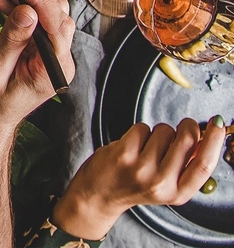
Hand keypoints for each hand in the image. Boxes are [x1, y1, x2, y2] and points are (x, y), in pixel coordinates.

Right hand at [0, 0, 75, 138]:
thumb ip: (12, 39)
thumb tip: (27, 11)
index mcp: (53, 69)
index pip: (56, 25)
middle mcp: (57, 59)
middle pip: (52, 12)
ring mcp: (48, 53)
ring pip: (38, 11)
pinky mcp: (36, 48)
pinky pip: (28, 19)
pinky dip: (9, 4)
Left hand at [52, 117, 226, 239]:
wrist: (99, 194)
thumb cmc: (135, 185)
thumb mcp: (167, 185)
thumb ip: (185, 166)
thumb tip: (205, 137)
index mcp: (178, 194)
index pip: (204, 165)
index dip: (214, 141)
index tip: (218, 123)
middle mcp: (161, 184)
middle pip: (186, 140)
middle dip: (186, 126)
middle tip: (180, 128)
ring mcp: (142, 169)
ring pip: (164, 130)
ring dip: (158, 132)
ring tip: (147, 148)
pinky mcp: (123, 154)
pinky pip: (142, 128)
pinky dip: (139, 132)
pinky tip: (132, 146)